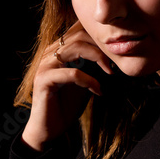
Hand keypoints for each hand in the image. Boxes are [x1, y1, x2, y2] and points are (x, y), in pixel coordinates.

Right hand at [22, 21, 112, 150]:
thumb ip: (93, 64)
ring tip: (109, 71)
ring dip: (97, 58)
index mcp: (58, 49)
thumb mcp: (85, 79)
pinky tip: (98, 90)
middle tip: (115, 60)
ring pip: (75, 48)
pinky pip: (72, 73)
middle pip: (79, 34)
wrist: (48, 129)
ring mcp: (45, 65)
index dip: (98, 35)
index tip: (115, 49)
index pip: (78, 29)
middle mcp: (50, 53)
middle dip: (101, 45)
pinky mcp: (44, 80)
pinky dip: (89, 80)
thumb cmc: (67, 104)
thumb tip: (114, 53)